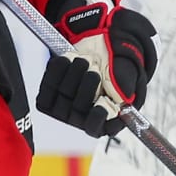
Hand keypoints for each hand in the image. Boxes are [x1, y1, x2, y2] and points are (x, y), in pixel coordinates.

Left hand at [37, 0, 158, 136]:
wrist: (98, 47)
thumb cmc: (116, 63)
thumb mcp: (128, 70)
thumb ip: (126, 83)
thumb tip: (121, 96)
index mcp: (106, 120)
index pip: (95, 127)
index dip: (97, 116)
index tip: (103, 101)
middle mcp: (83, 119)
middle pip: (77, 109)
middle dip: (87, 84)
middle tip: (94, 67)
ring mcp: (63, 110)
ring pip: (62, 96)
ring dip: (73, 73)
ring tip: (84, 59)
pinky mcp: (48, 98)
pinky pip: (47, 88)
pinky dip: (57, 70)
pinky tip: (67, 59)